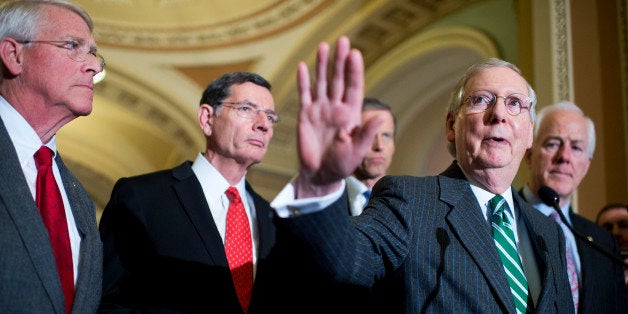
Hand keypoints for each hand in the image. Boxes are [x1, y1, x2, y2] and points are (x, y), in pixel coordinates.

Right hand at [294, 36, 382, 197]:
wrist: (320, 174)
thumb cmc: (342, 165)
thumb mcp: (357, 151)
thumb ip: (366, 133)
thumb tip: (382, 116)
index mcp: (352, 114)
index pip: (354, 87)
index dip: (354, 71)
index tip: (355, 54)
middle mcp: (337, 107)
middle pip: (338, 79)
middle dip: (340, 61)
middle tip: (342, 40)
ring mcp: (321, 109)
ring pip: (322, 82)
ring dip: (323, 65)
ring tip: (324, 46)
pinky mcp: (305, 115)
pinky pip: (304, 94)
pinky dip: (303, 81)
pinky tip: (303, 66)